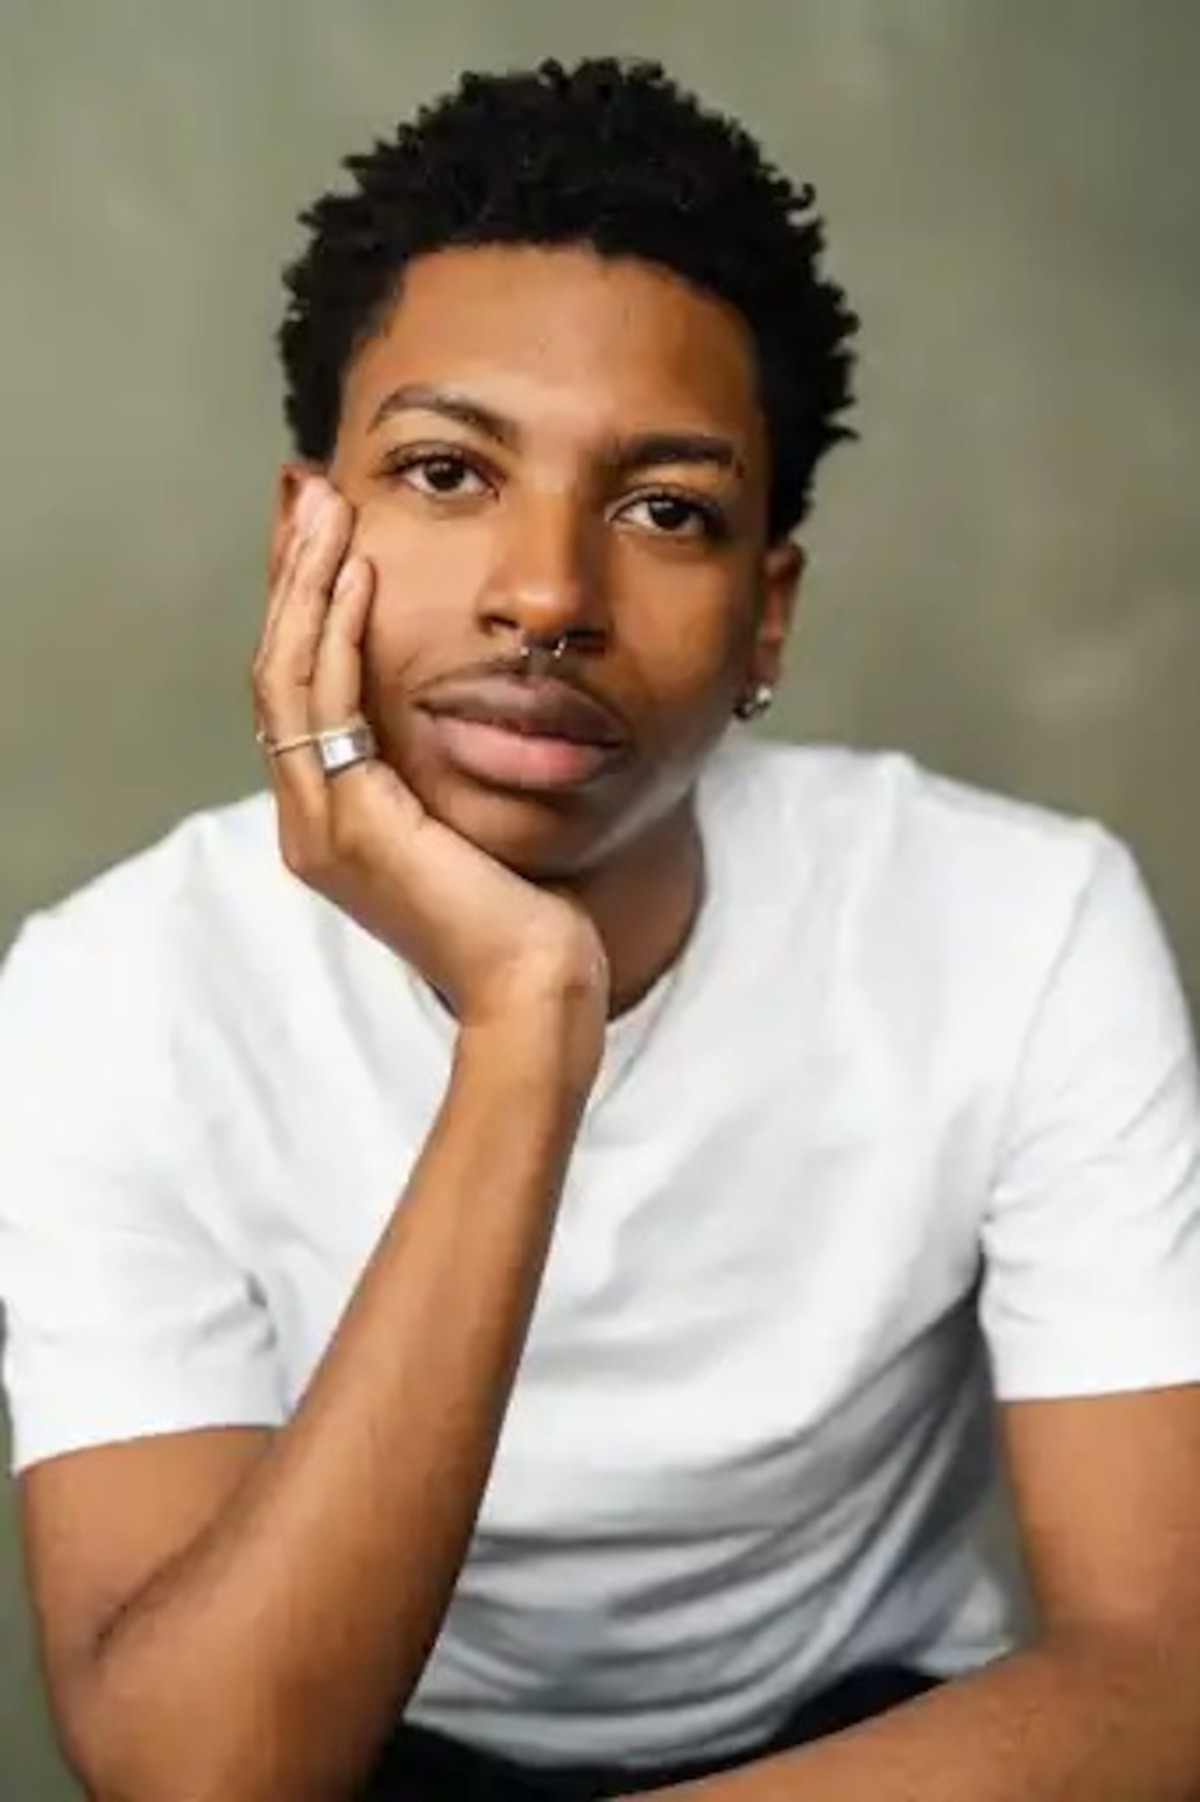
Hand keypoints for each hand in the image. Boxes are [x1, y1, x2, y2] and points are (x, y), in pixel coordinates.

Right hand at [252, 476, 610, 1051]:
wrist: (536, 983)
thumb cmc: (525, 913)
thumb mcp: (473, 821)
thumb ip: (445, 771)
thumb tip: (466, 709)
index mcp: (336, 819)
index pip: (302, 692)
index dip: (305, 608)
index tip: (327, 537)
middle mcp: (311, 820)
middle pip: (277, 671)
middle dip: (292, 577)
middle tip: (312, 496)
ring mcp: (320, 824)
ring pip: (285, 677)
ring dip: (305, 585)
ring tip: (327, 511)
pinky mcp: (349, 824)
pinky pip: (326, 705)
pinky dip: (337, 634)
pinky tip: (358, 577)